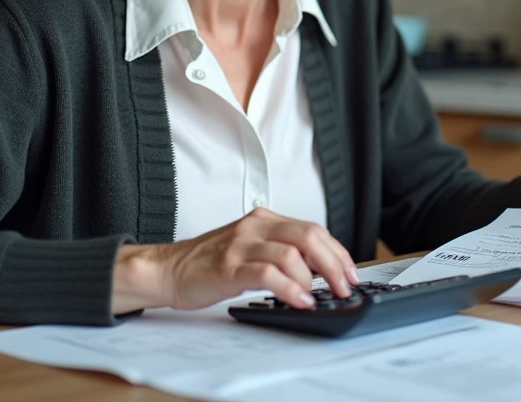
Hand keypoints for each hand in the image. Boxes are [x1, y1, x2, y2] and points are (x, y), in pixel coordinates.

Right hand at [111, 207, 358, 314]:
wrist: (169, 268)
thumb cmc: (211, 262)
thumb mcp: (251, 246)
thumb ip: (282, 250)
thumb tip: (321, 270)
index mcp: (265, 220)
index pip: (313, 229)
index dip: (337, 252)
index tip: (350, 273)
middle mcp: (255, 227)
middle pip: (308, 236)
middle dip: (334, 263)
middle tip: (345, 286)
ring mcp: (241, 246)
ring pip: (291, 253)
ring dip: (312, 278)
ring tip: (320, 296)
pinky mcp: (229, 267)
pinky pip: (267, 274)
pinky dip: (289, 289)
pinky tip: (298, 300)